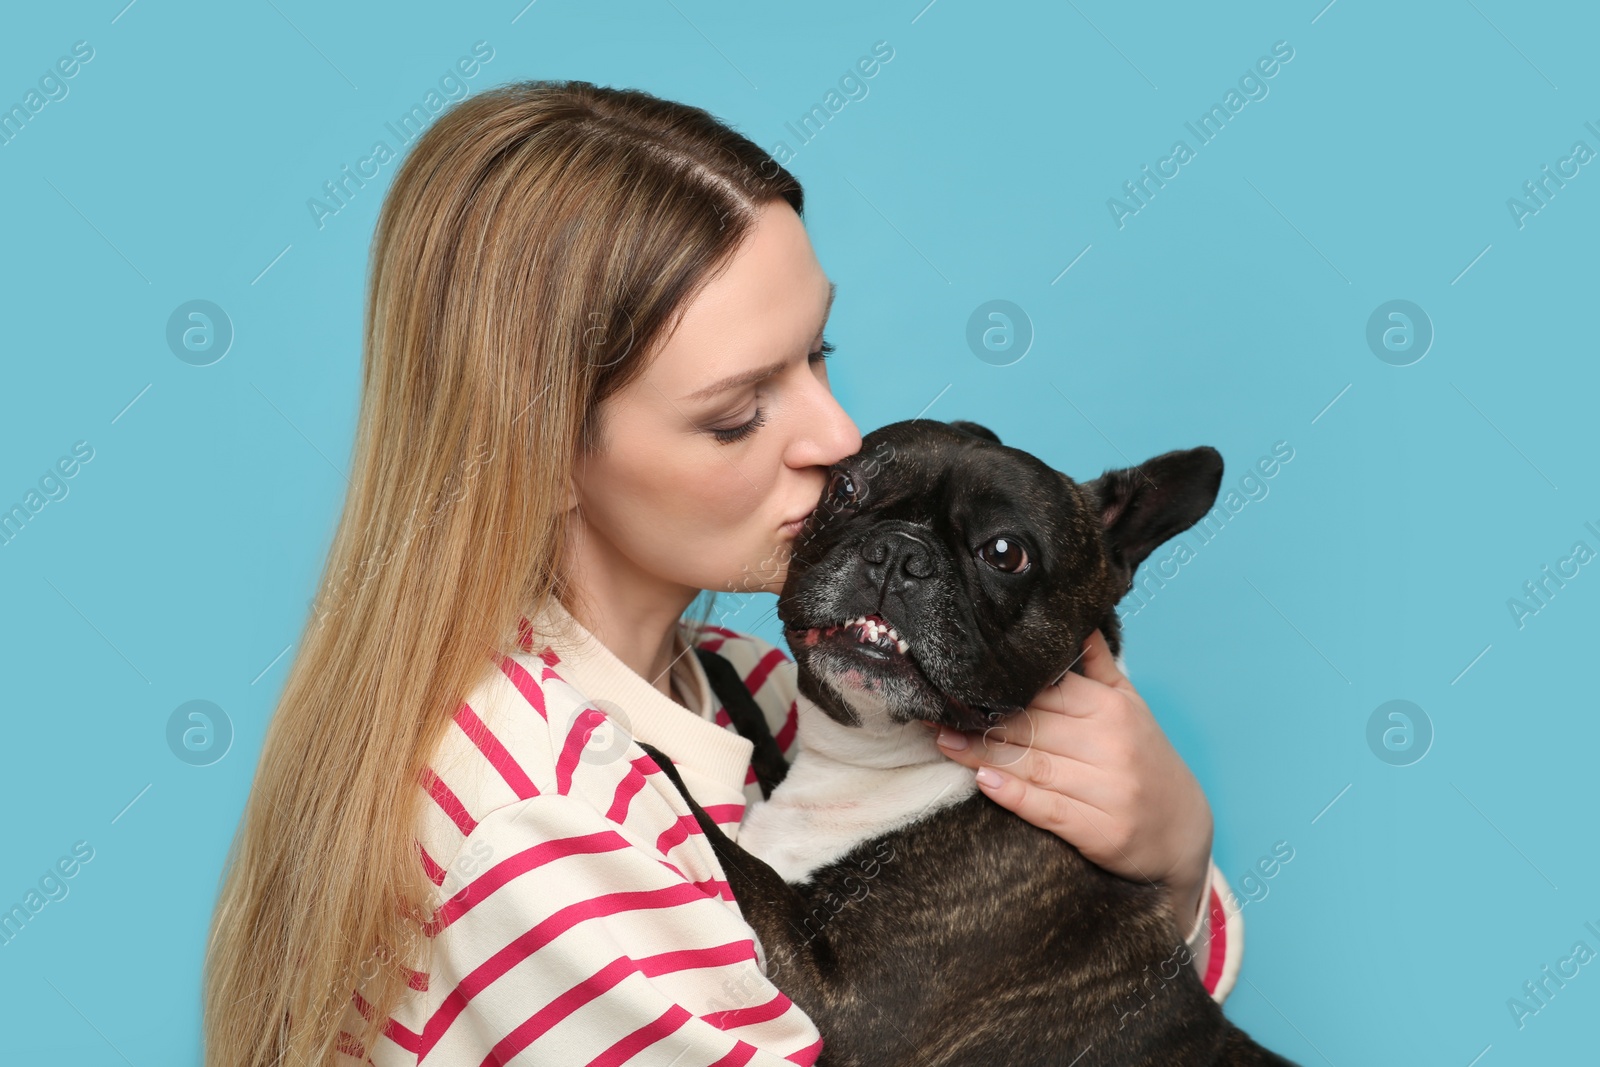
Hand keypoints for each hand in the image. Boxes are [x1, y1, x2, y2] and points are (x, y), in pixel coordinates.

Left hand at [921, 629, 1213, 926]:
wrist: (1184, 833)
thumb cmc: (1147, 761)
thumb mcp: (1130, 706)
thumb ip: (1097, 665)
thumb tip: (1075, 619)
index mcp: (1111, 709)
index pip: (1044, 691)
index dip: (997, 688)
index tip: (957, 681)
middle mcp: (1111, 744)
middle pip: (1031, 726)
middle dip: (979, 720)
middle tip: (934, 711)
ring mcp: (1109, 789)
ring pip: (1033, 765)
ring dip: (982, 753)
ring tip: (944, 741)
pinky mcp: (1102, 831)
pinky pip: (1048, 809)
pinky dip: (1014, 795)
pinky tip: (983, 781)